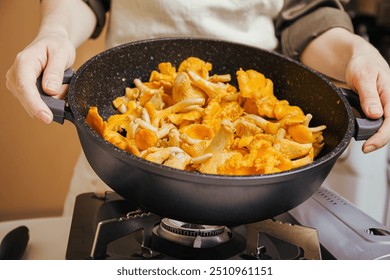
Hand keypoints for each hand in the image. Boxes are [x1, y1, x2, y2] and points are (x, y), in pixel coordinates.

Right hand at [6, 34, 75, 123]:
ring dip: (53, 101)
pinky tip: (58, 88)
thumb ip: (55, 72)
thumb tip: (50, 91)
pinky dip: (52, 101)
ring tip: (62, 83)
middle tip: (66, 86)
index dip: (36, 105)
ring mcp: (18, 85)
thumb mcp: (61, 54)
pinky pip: (39, 104)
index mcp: (24, 63)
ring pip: (35, 105)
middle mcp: (15, 75)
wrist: (52, 42)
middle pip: (29, 100)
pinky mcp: (23, 92)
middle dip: (51, 102)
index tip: (47, 117)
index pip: (26, 88)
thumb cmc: (57, 46)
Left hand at [301, 28, 389, 152]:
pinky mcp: (379, 110)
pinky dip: (370, 130)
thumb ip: (369, 96)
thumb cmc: (363, 65)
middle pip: (388, 128)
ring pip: (383, 127)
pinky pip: (377, 123)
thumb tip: (375, 114)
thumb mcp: (363, 77)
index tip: (368, 146)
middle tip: (364, 148)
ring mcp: (386, 107)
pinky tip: (363, 133)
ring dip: (374, 136)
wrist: (362, 60)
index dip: (380, 137)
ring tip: (365, 142)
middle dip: (377, 139)